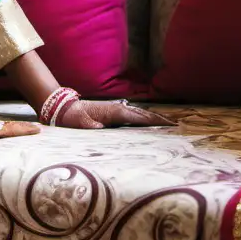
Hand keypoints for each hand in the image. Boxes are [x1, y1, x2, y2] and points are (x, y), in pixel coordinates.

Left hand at [56, 99, 176, 130]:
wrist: (63, 108)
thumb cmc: (73, 118)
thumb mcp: (83, 126)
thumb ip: (95, 129)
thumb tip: (104, 131)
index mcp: (115, 112)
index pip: (141, 117)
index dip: (157, 122)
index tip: (172, 126)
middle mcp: (118, 108)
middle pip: (144, 114)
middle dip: (160, 120)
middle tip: (177, 127)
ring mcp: (116, 108)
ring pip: (139, 114)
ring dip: (153, 119)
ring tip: (168, 125)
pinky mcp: (112, 111)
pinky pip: (132, 115)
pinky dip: (143, 118)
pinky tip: (148, 123)